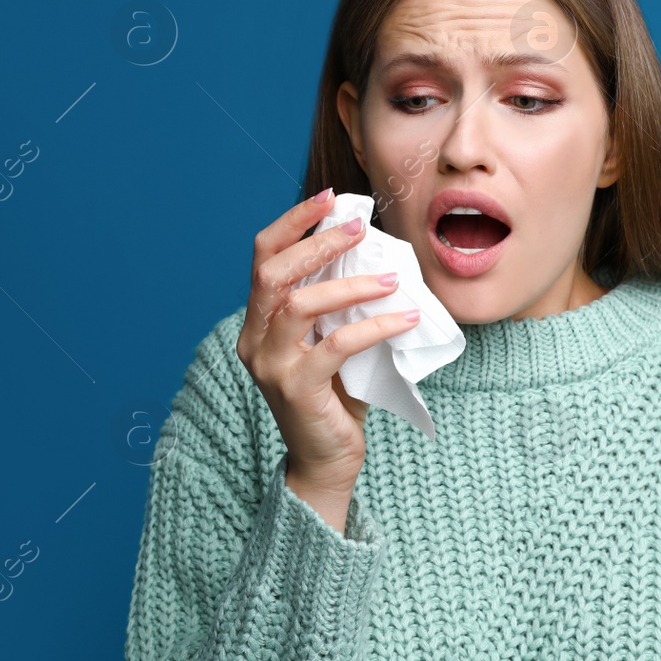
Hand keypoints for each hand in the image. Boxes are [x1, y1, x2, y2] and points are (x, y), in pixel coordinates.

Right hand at [234, 188, 421, 491]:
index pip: (263, 257)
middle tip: (359, 228)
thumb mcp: (333, 341)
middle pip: (273, 273)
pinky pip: (336, 345)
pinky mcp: (297, 389)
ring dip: (349, 284)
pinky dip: (374, 326)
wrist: (327, 461)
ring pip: (300, 305)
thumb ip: (340, 306)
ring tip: (392, 278)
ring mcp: (271, 366)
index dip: (292, 222)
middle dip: (317, 242)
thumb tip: (380, 256)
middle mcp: (254, 340)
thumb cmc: (336, 397)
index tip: (329, 199)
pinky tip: (406, 318)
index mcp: (257, 323)